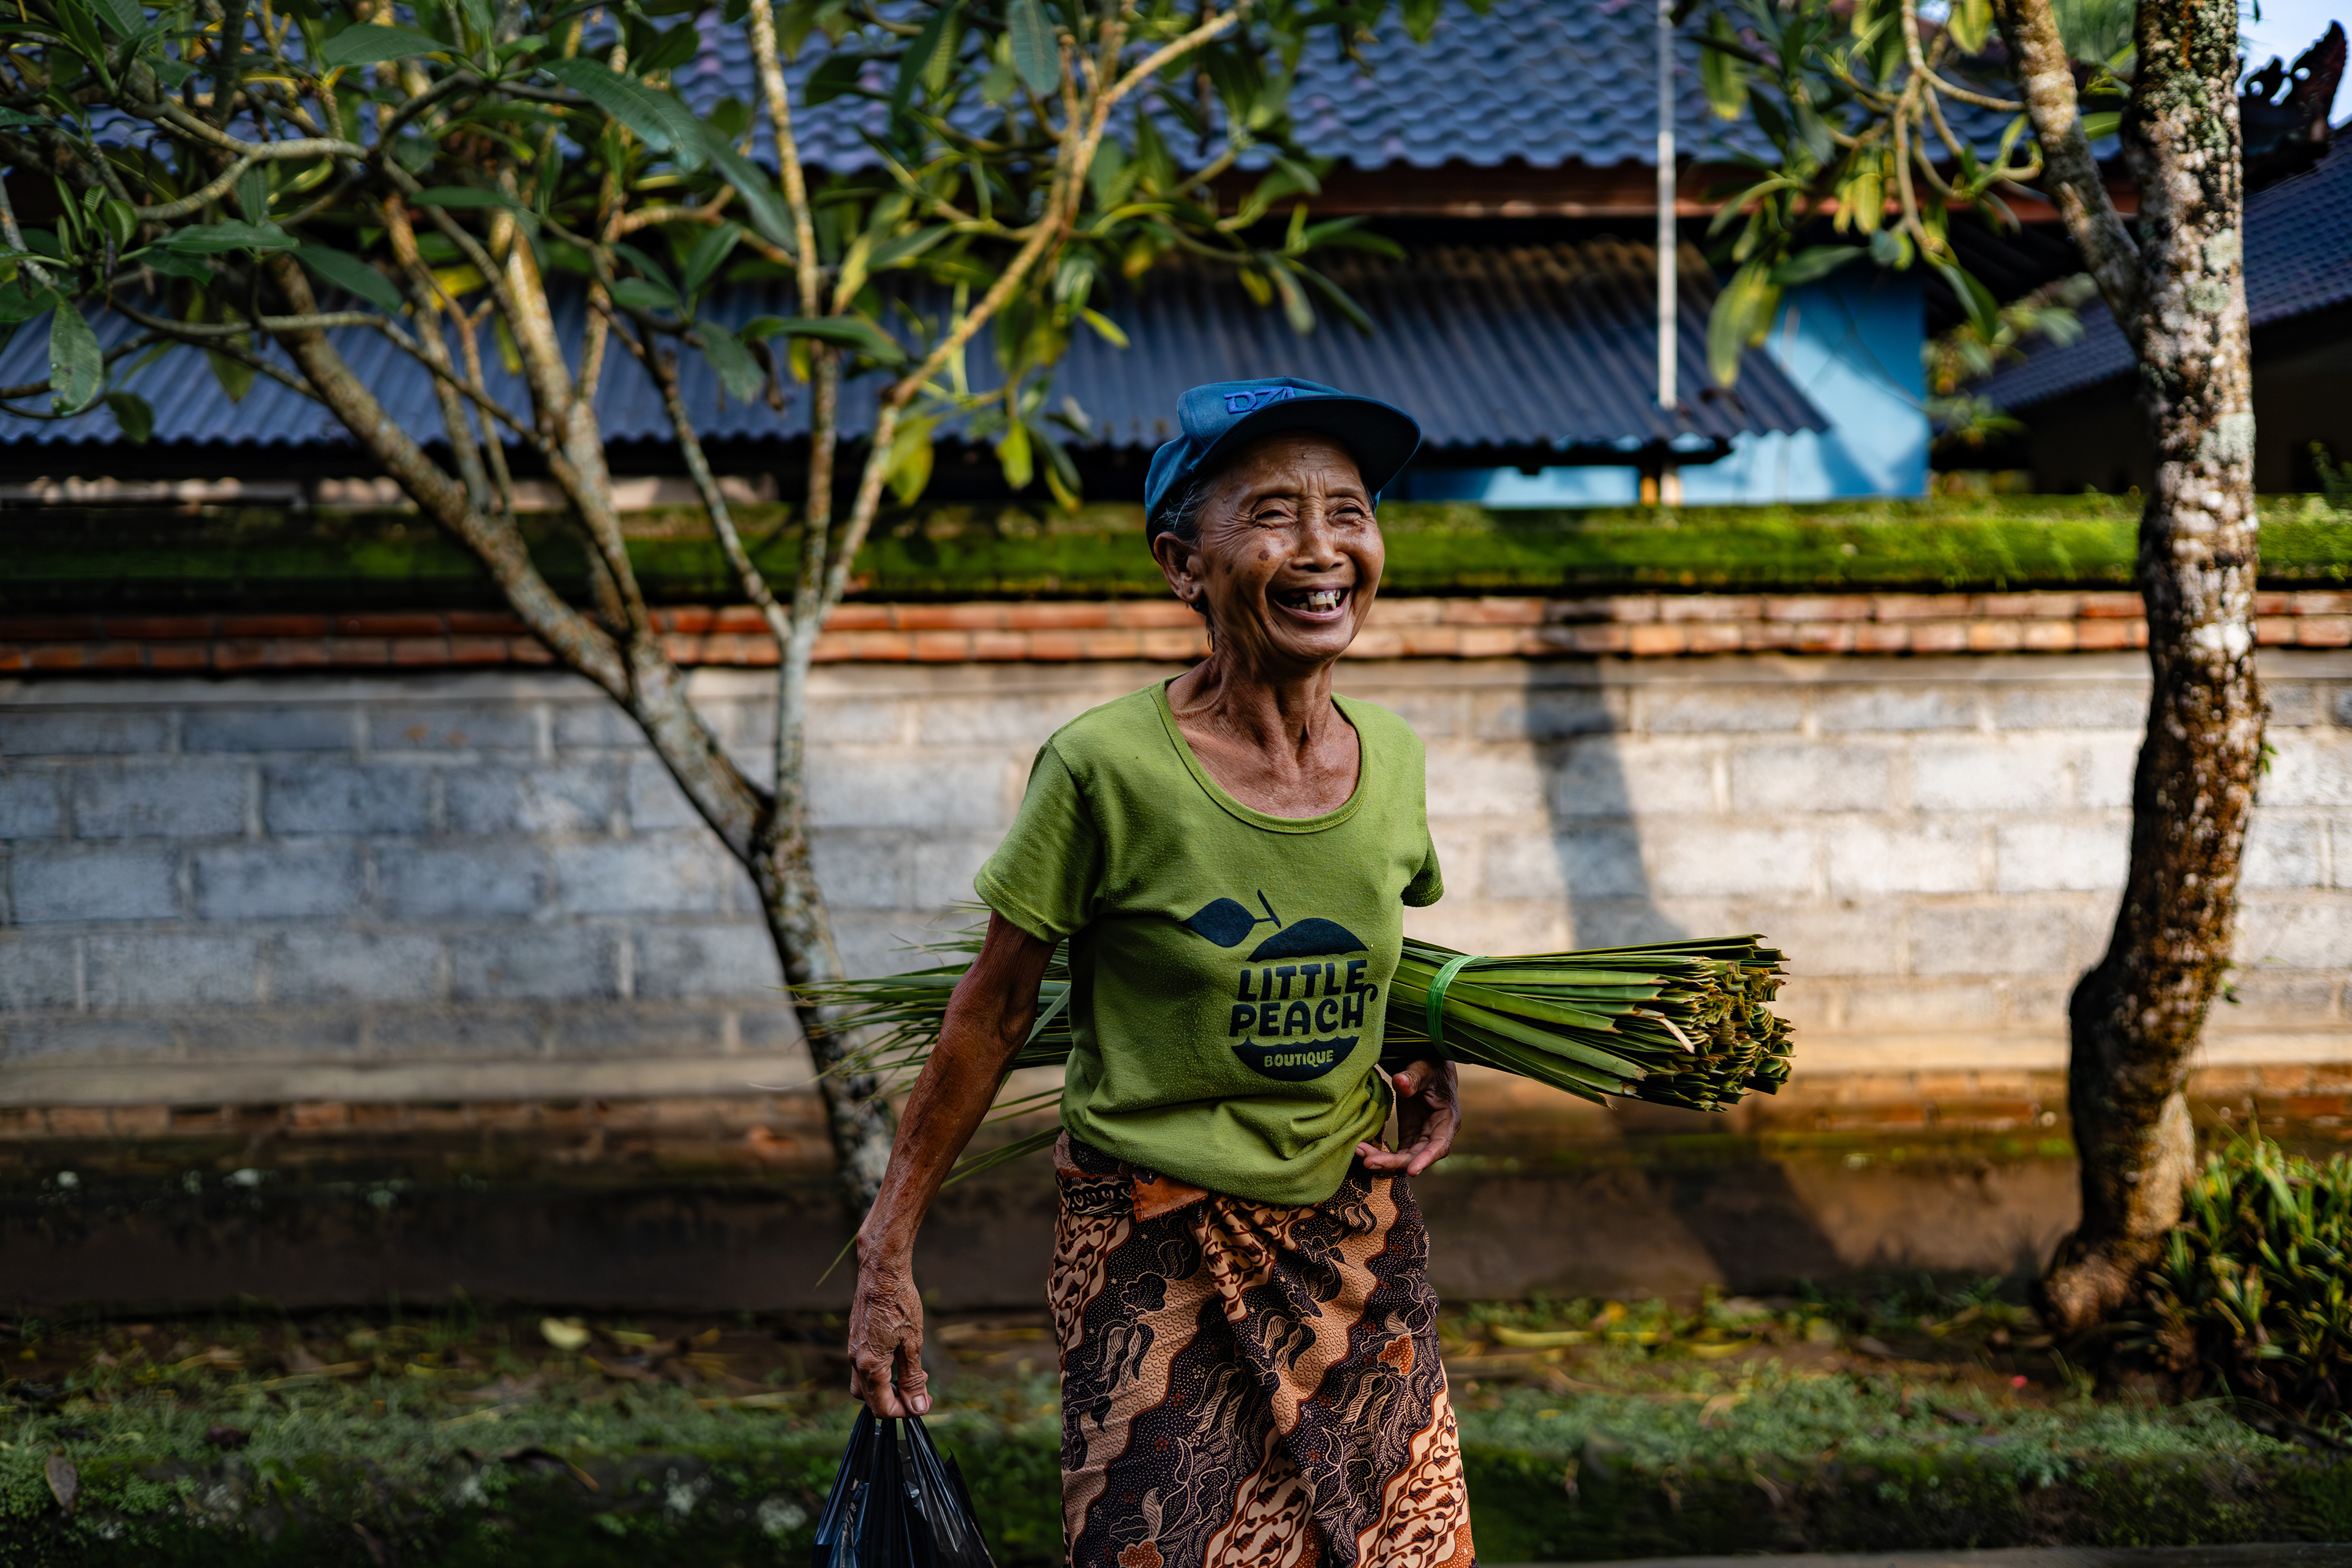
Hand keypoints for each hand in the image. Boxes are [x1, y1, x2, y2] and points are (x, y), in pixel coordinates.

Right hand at [847, 1247, 930, 1415]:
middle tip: (920, 1389)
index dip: (903, 1412)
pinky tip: (898, 1356)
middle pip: (869, 1399)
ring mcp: (853, 1348)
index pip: (881, 1407)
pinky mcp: (855, 1337)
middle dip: (895, 1401)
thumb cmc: (900, 1304)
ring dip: (886, 1386)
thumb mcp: (913, 1344)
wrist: (881, 1271)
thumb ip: (913, 1379)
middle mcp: (856, 1361)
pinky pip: (863, 1365)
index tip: (923, 1404)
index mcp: (870, 1366)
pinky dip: (880, 1370)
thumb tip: (918, 1407)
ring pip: (864, 1383)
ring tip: (912, 1372)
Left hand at [1358, 1059, 1459, 1175]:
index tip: (1412, 1171)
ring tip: (1360, 1155)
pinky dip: (1381, 1156)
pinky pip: (1397, 1154)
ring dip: (1384, 1162)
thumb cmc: (1429, 1067)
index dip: (1426, 1160)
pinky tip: (1363, 1151)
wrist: (1426, 1069)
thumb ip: (1412, 1077)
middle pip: (1417, 1158)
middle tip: (1369, 1162)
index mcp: (1448, 1121)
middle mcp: (1436, 1136)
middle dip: (1394, 1163)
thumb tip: (1400, 1082)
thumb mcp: (1423, 1068)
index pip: (1439, 1146)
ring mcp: (1422, 1139)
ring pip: (1405, 1160)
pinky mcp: (1409, 1138)